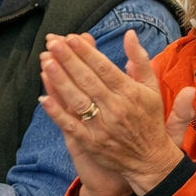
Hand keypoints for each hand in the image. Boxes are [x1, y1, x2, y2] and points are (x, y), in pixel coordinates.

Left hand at [39, 30, 181, 195]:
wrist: (150, 160)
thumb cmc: (150, 120)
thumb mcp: (152, 88)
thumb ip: (140, 61)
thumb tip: (129, 34)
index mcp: (130, 93)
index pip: (104, 68)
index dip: (86, 52)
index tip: (71, 37)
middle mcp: (115, 108)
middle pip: (88, 80)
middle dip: (69, 60)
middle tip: (52, 43)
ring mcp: (102, 127)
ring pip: (77, 100)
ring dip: (60, 81)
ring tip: (46, 62)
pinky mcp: (91, 144)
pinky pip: (71, 126)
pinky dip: (57, 113)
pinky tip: (43, 99)